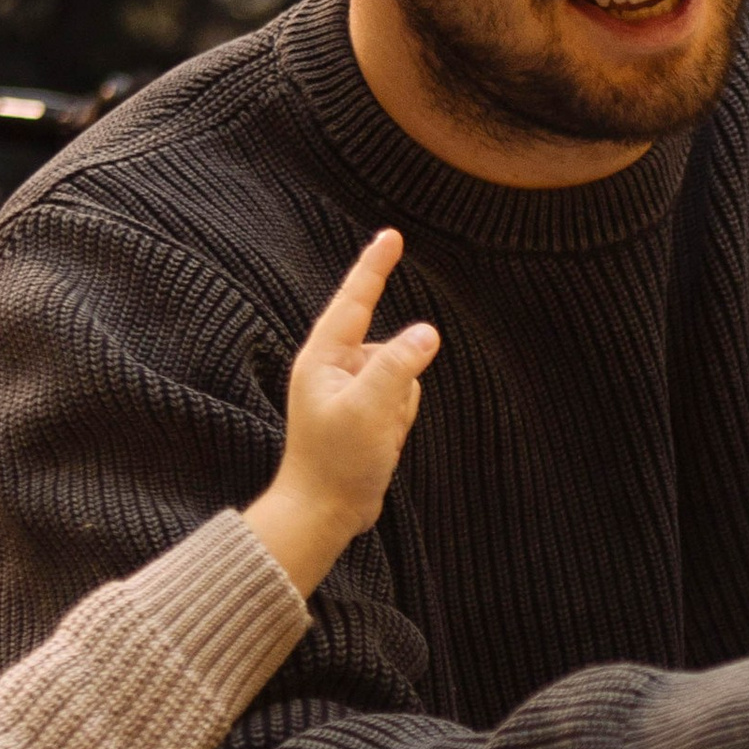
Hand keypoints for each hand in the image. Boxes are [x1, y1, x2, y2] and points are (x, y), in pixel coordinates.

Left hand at [244, 230, 438, 597]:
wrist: (324, 513)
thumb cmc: (336, 462)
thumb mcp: (371, 409)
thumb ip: (399, 365)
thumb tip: (426, 333)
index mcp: (322, 359)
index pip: (355, 300)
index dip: (375, 266)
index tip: (392, 235)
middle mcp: (334, 369)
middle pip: (391, 350)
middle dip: (398, 384)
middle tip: (374, 426)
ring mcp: (350, 392)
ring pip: (403, 377)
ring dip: (400, 407)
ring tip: (374, 439)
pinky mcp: (364, 413)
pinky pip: (401, 401)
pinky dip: (399, 421)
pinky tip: (379, 446)